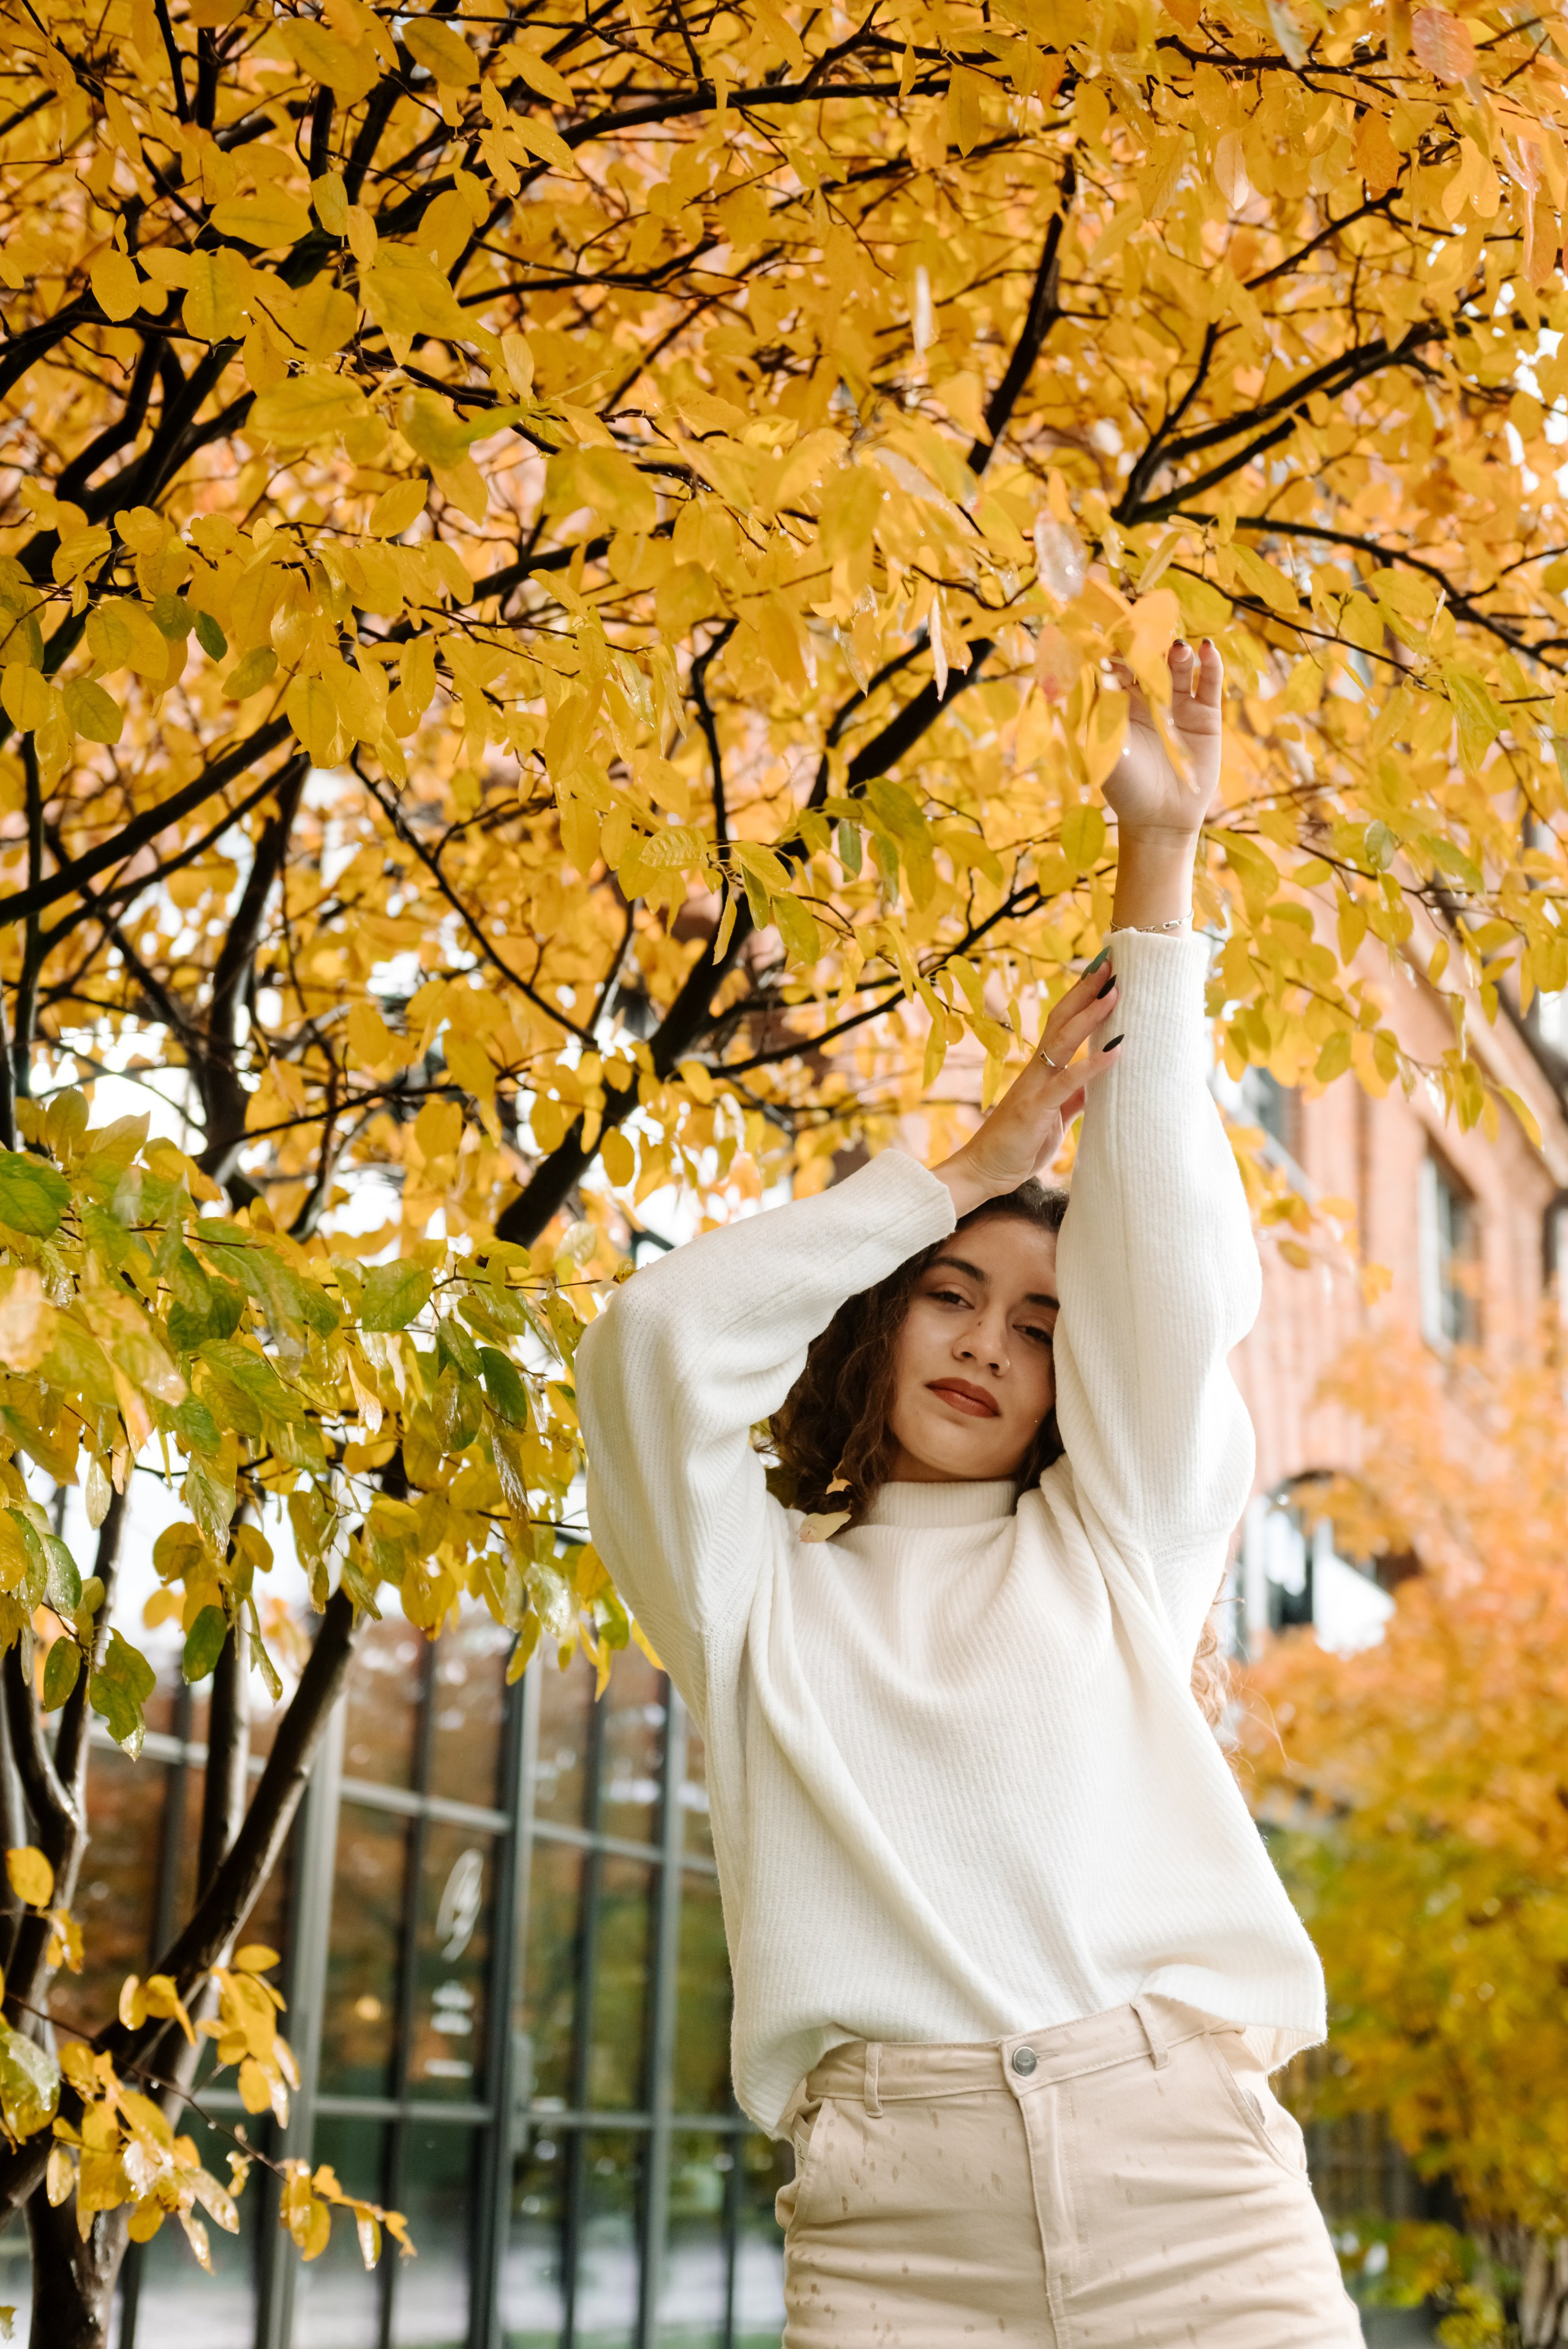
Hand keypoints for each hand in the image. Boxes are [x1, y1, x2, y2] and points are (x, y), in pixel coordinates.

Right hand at [932, 962, 1121, 1215]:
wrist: (985, 1172)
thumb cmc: (1018, 1146)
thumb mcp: (1055, 1117)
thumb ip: (1074, 1096)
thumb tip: (1097, 1083)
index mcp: (1040, 1071)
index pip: (1062, 1024)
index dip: (1081, 998)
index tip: (1103, 973)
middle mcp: (1035, 1071)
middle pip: (1061, 1019)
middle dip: (1086, 991)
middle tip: (1111, 962)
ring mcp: (1034, 1087)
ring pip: (1063, 1040)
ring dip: (1091, 1014)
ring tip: (1116, 992)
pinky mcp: (1036, 1108)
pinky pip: (1069, 1081)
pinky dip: (1094, 1064)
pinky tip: (1117, 1050)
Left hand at [1103, 639, 1223, 838]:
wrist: (1160, 818)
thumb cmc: (1124, 786)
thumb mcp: (1104, 746)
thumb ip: (1097, 710)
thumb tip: (1083, 671)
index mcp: (1119, 702)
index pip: (1118, 664)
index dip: (1116, 645)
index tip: (1113, 627)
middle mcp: (1148, 697)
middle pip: (1150, 659)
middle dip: (1149, 641)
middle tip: (1149, 623)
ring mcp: (1178, 703)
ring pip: (1178, 668)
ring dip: (1178, 654)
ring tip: (1177, 648)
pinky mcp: (1205, 714)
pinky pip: (1209, 684)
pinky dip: (1210, 665)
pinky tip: (1208, 649)